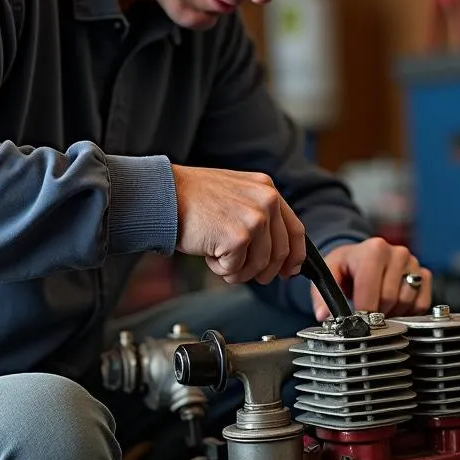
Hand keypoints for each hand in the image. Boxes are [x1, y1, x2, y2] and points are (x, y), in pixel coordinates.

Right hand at [171, 164, 306, 284]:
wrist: (164, 195)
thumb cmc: (191, 197)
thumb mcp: (235, 194)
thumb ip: (257, 214)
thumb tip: (273, 249)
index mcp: (266, 188)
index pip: (295, 229)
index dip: (294, 255)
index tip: (290, 270)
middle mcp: (266, 201)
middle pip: (280, 253)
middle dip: (263, 271)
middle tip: (243, 271)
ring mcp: (254, 219)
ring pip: (259, 265)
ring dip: (236, 269)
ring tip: (216, 253)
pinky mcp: (239, 237)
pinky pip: (237, 270)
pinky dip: (220, 268)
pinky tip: (207, 251)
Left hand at [310, 238, 432, 320]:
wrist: (363, 256)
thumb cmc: (347, 266)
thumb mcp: (329, 274)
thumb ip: (322, 295)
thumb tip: (324, 316)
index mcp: (374, 249)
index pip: (370, 288)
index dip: (362, 310)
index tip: (355, 321)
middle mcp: (397, 253)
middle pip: (389, 298)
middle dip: (376, 312)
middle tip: (365, 312)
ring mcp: (413, 263)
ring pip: (405, 303)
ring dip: (392, 312)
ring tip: (378, 305)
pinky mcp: (424, 274)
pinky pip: (421, 305)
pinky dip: (407, 311)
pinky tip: (394, 305)